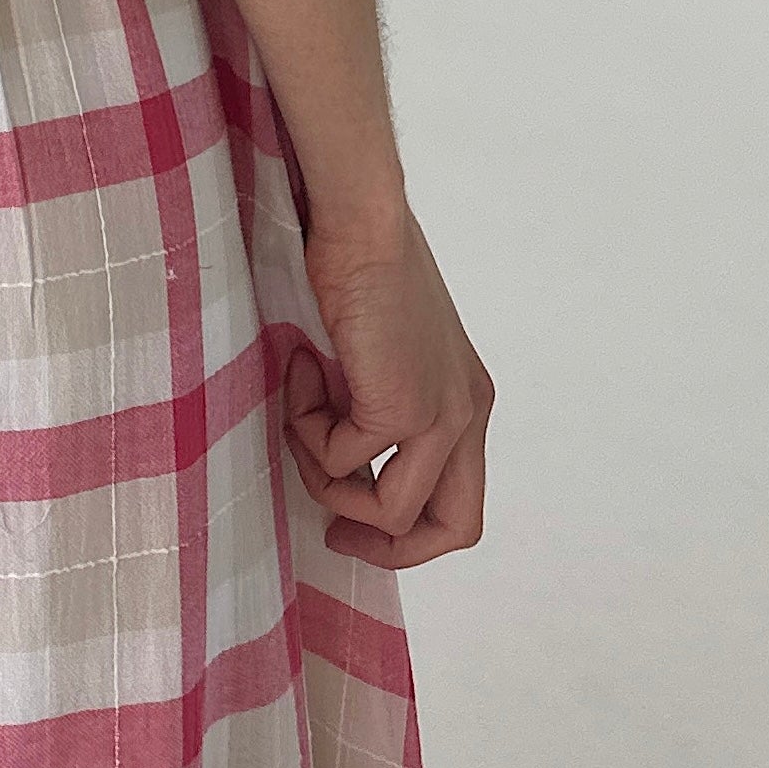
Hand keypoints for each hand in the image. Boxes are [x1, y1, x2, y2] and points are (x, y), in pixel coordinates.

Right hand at [285, 205, 492, 568]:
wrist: (362, 221)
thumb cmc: (365, 261)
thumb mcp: (389, 347)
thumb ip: (382, 398)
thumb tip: (342, 454)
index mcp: (468, 401)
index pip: (462, 500)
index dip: (411, 530)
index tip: (353, 521)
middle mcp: (467, 415)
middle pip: (454, 528)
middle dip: (388, 547)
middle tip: (334, 532)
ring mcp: (441, 416)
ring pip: (389, 510)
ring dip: (327, 476)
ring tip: (300, 415)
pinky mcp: (402, 408)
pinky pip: (343, 460)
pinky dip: (307, 429)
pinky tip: (301, 371)